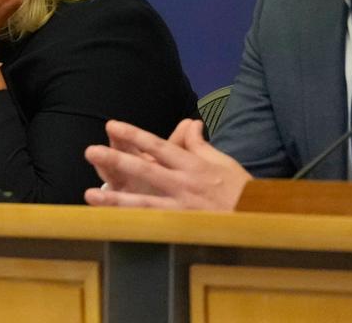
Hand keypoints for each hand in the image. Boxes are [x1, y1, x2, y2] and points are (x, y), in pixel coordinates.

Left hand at [84, 118, 250, 211]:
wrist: (261, 221)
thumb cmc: (242, 191)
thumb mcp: (223, 162)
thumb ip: (200, 145)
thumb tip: (191, 123)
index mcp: (193, 165)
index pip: (159, 146)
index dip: (134, 135)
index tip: (111, 126)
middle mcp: (184, 184)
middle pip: (145, 169)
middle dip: (116, 160)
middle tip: (90, 151)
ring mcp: (182, 208)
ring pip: (144, 202)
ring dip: (116, 199)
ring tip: (91, 194)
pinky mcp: (183, 228)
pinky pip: (154, 226)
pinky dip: (134, 224)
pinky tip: (113, 224)